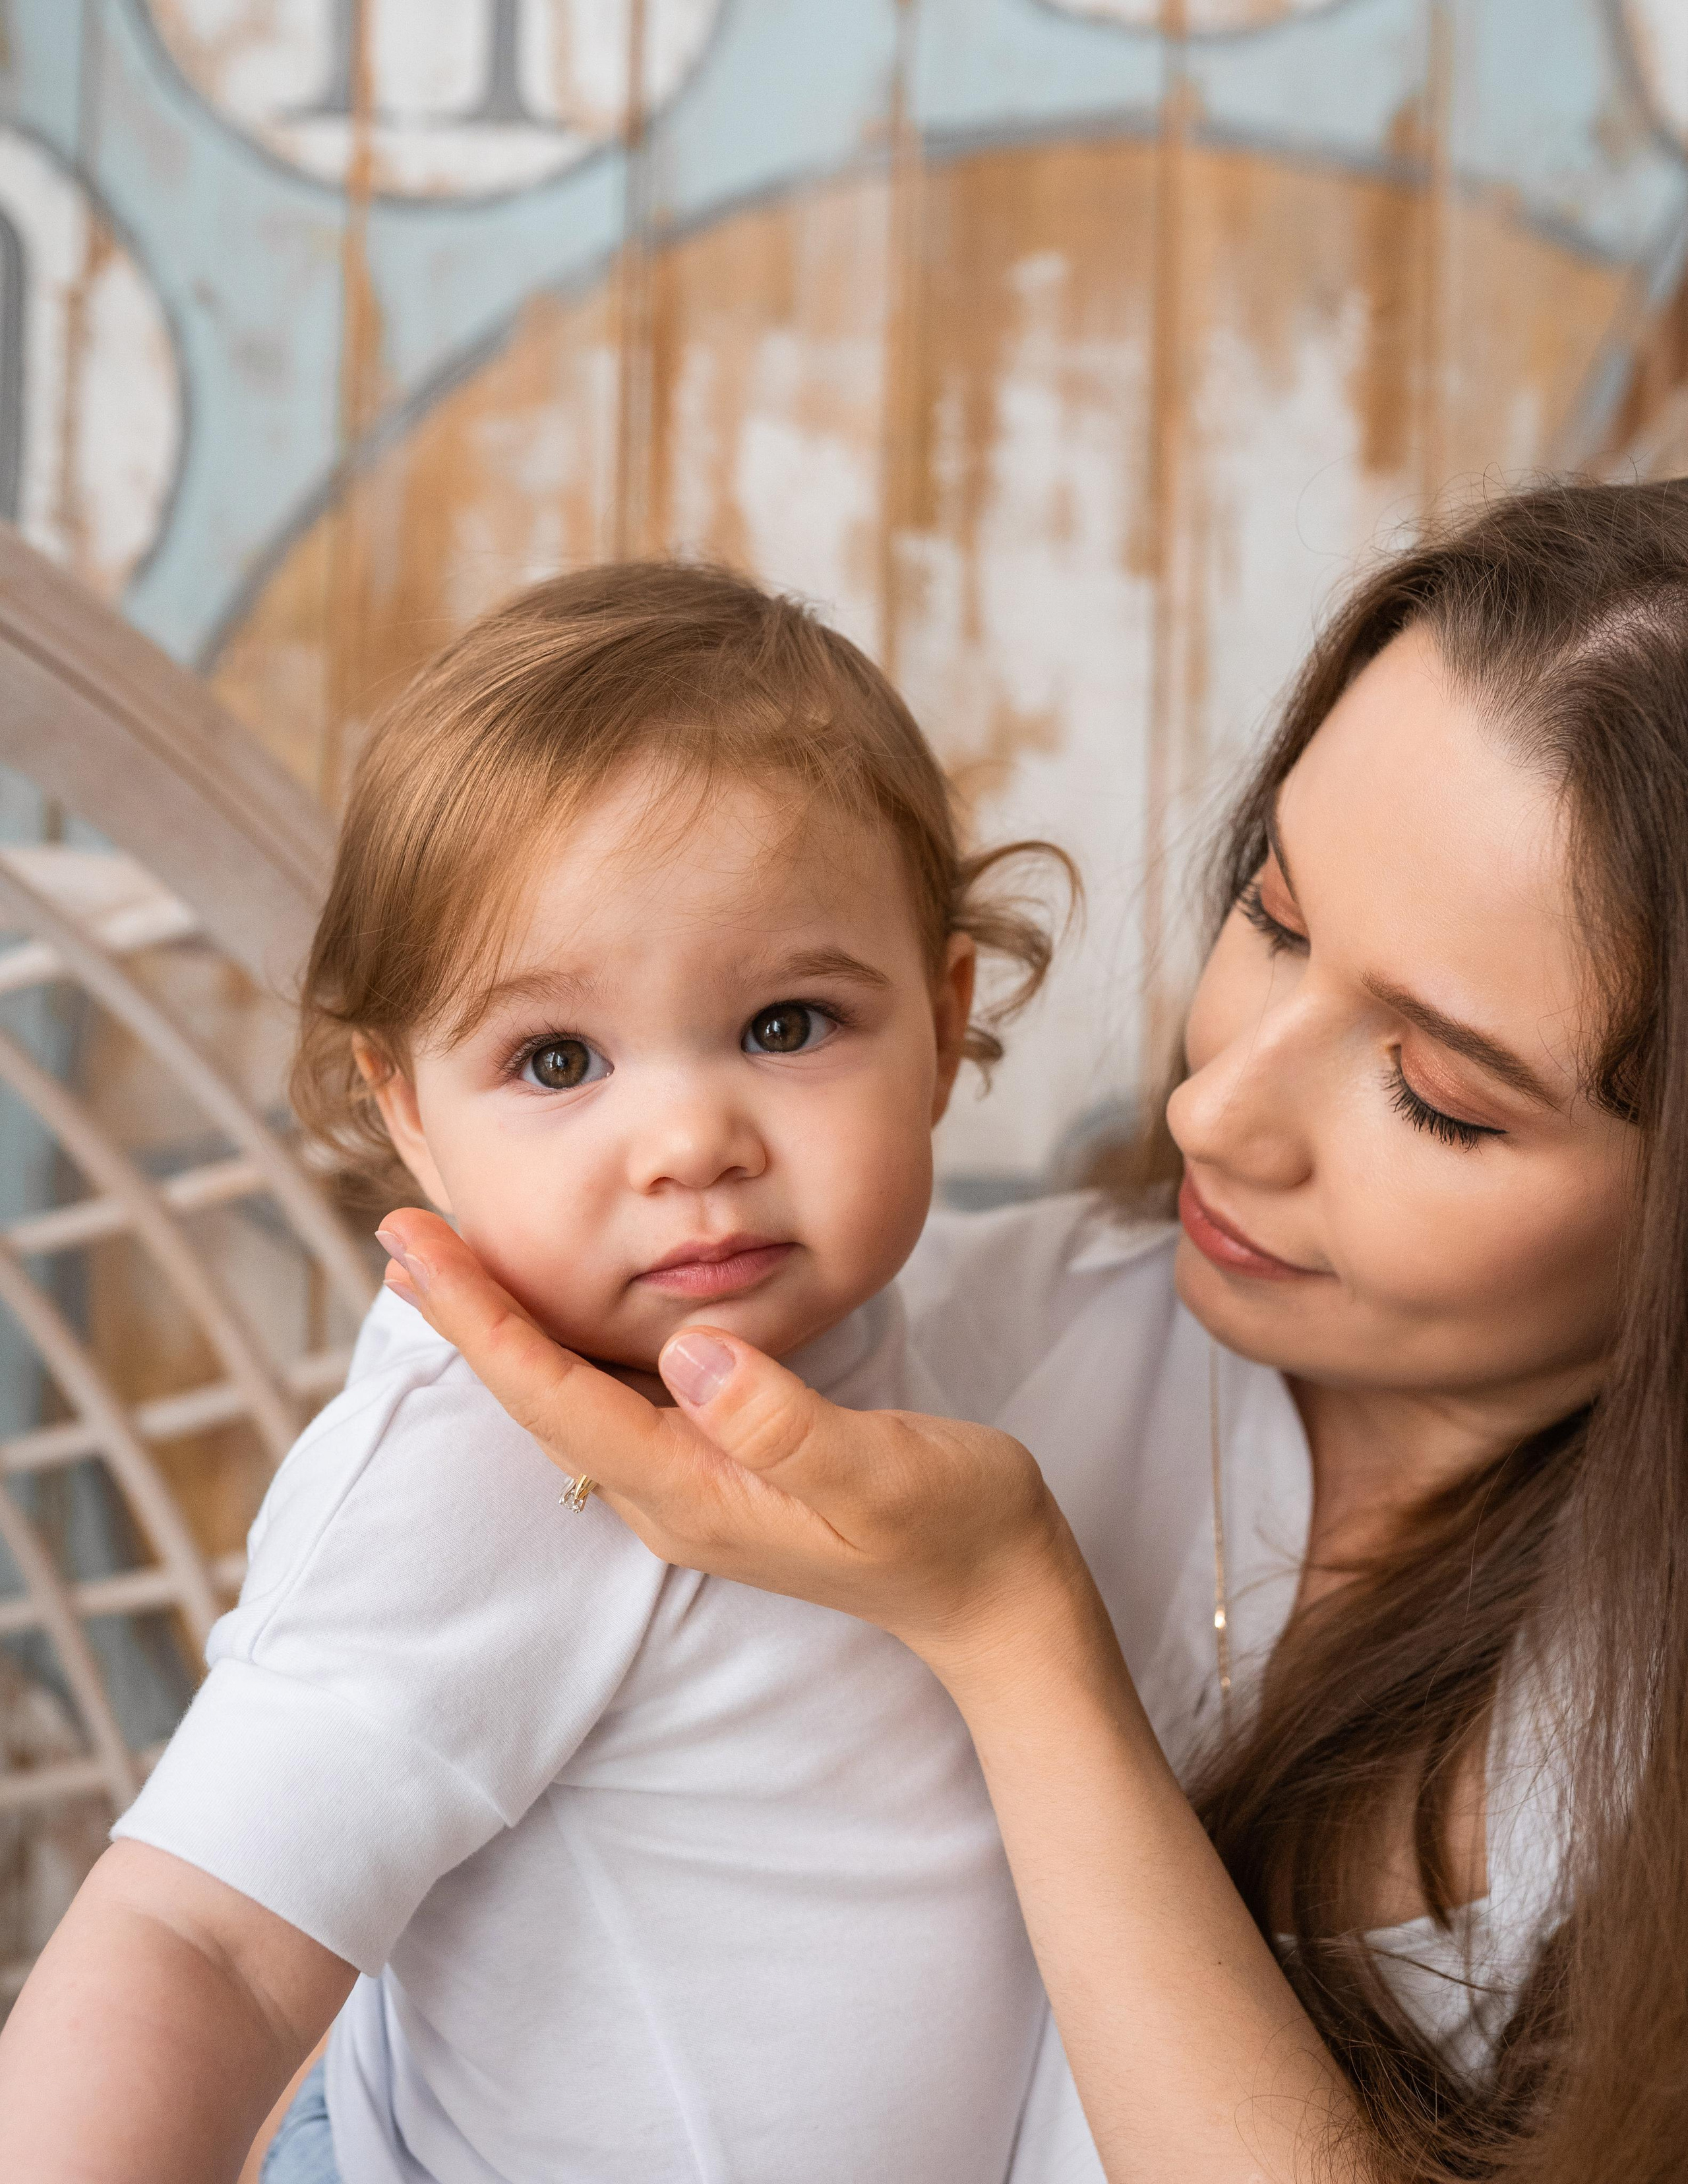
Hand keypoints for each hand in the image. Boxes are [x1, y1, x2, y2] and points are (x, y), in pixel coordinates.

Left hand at [374, 1210, 1078, 1669]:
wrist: (994, 1595)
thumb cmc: (953, 1528)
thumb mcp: (883, 1471)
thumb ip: (784, 1422)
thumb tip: (694, 1351)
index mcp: (691, 1494)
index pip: (553, 1398)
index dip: (478, 1318)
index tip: (414, 1245)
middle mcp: (668, 1499)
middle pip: (537, 1400)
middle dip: (466, 1318)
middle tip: (403, 1233)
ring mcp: (688, 1493)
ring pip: (566, 1404)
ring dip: (504, 1333)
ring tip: (449, 1263)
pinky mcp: (716, 1475)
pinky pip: (609, 1407)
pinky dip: (563, 1350)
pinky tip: (552, 1315)